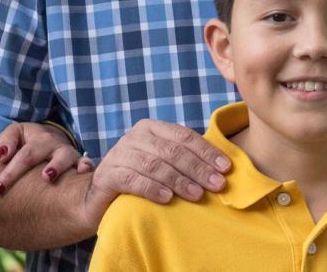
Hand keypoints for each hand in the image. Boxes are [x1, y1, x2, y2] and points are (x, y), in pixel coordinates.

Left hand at [0, 122, 93, 195]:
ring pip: (64, 155)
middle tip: (14, 182)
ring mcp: (67, 152)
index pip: (20, 154)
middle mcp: (52, 143)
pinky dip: (86, 166)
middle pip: (37, 153)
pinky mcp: (79, 162)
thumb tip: (3, 156)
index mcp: (35, 136)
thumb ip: (5, 142)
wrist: (54, 139)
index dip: (9, 172)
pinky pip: (86, 163)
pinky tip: (82, 173)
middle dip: (24, 167)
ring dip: (57, 165)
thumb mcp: (16, 134)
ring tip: (48, 177)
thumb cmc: (29, 142)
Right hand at [80, 119, 231, 227]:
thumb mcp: (162, 163)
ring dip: (179, 180)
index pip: (184, 136)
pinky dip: (151, 188)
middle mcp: (134, 137)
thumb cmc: (139, 178)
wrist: (100, 196)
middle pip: (172, 151)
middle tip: (217, 184)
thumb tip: (222, 169)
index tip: (226, 167)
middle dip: (198, 168)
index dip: (206, 151)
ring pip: (154, 165)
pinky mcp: (107, 175)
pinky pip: (132, 180)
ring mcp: (119, 155)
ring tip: (197, 194)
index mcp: (152, 128)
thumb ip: (184, 160)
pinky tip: (167, 198)